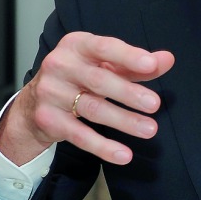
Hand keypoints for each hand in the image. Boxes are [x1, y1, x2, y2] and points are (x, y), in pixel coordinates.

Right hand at [0, 32, 174, 164]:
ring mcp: (51, 93)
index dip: (128, 56)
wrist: (34, 102)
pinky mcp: (48, 119)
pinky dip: (103, 146)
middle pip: (99, 80)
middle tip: (155, 104)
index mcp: (77, 45)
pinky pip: (79, 135)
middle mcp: (60, 65)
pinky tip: (124, 154)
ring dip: (124, 121)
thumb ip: (135, 64)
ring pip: (92, 108)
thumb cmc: (78, 76)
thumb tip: (167, 60)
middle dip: (129, 93)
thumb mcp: (104, 64)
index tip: (150, 65)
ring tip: (149, 129)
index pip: (104, 47)